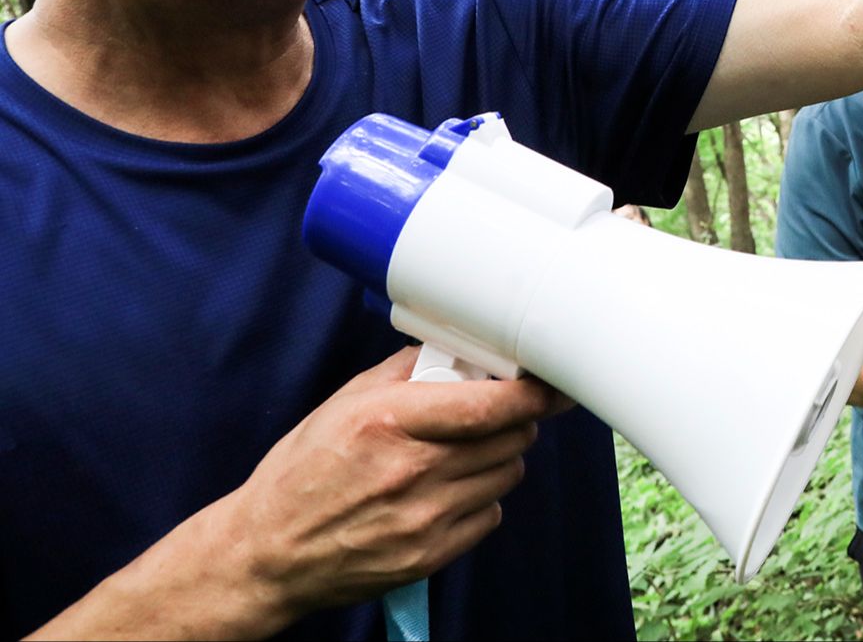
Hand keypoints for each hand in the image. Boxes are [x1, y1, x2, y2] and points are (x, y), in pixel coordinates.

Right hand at [212, 347, 570, 624]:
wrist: (268, 552)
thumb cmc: (303, 472)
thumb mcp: (345, 403)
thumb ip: (407, 372)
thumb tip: (461, 348)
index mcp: (390, 422)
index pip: (490, 405)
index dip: (534, 394)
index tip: (553, 385)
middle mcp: (412, 470)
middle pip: (509, 438)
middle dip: (512, 420)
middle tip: (492, 415)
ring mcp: (424, 518)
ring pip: (506, 474)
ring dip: (496, 459)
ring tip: (458, 455)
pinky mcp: (429, 555)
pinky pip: (490, 515)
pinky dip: (479, 500)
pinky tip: (445, 492)